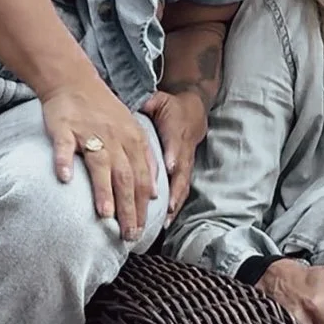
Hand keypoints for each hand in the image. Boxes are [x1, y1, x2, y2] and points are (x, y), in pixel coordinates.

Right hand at [41, 78, 159, 240]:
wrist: (74, 81)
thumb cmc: (103, 110)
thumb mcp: (133, 131)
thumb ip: (146, 160)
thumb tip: (155, 192)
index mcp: (133, 141)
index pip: (142, 179)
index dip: (143, 206)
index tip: (142, 231)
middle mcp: (115, 139)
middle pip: (126, 177)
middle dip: (129, 208)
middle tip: (128, 234)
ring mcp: (89, 133)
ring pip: (100, 165)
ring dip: (103, 190)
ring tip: (105, 215)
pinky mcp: (65, 127)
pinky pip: (65, 146)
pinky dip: (64, 161)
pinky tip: (64, 178)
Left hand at [141, 89, 206, 219]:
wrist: (194, 111)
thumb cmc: (170, 106)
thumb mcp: (158, 99)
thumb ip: (145, 102)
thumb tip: (129, 103)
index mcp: (176, 130)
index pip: (175, 143)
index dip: (173, 155)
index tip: (169, 167)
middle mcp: (183, 150)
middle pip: (180, 172)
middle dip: (173, 190)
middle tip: (163, 207)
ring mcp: (186, 164)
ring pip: (182, 185)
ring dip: (173, 204)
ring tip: (163, 222)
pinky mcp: (185, 173)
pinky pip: (181, 191)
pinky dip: (174, 208)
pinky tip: (164, 223)